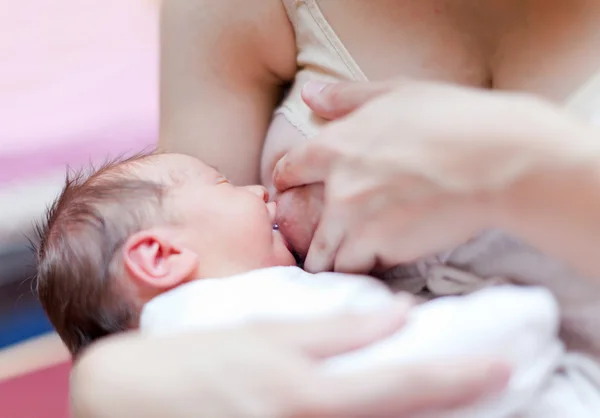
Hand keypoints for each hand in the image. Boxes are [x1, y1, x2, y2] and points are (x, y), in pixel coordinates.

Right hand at [71, 299, 508, 417]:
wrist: (136, 402)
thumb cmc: (200, 359)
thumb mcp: (266, 333)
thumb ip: (334, 330)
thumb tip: (396, 314)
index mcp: (311, 396)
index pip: (404, 388)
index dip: (457, 379)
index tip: (500, 367)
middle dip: (452, 405)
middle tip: (487, 379)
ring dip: (421, 413)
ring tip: (446, 389)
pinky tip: (394, 404)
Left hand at [274, 80, 586, 272]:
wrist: (497, 160)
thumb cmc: (452, 119)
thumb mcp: (396, 94)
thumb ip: (347, 98)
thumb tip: (309, 94)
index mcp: (335, 147)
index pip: (289, 170)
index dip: (285, 183)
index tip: (288, 193)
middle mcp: (338, 189)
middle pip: (305, 226)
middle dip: (312, 235)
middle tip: (323, 241)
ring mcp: (357, 223)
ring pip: (328, 256)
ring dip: (336, 258)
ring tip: (349, 259)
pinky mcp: (383, 249)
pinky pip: (359, 268)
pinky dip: (365, 269)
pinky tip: (378, 262)